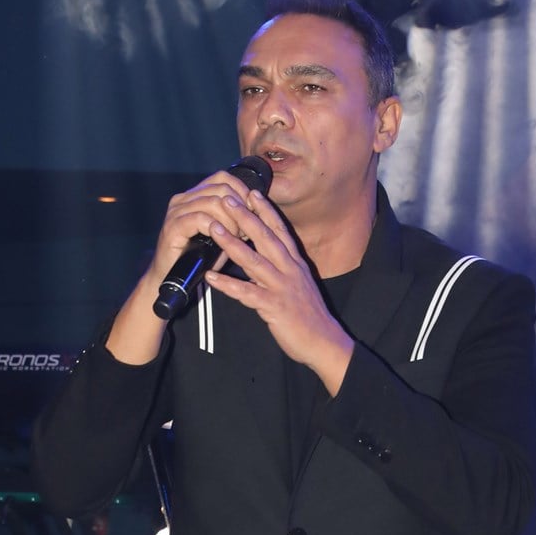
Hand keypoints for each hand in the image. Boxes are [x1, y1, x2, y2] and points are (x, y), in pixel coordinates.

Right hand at [146, 170, 260, 285]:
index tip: (253, 211)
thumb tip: (255, 208)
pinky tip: (222, 239)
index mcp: (194, 195)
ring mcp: (176, 211)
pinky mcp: (172, 226)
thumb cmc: (198, 259)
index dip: (241, 190)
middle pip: (221, 188)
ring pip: (213, 202)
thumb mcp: (221, 235)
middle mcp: (183, 199)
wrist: (170, 279)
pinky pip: (200, 218)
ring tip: (236, 237)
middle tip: (245, 229)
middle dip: (239, 208)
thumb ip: (233, 218)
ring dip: (231, 220)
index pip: (222, 178)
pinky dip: (217, 228)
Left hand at [202, 190, 353, 394]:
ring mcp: (282, 288)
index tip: (251, 192)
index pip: (280, 230)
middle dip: (246, 216)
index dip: (265, 210)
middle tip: (228, 198)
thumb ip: (278, 269)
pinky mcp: (275, 307)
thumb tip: (255, 258)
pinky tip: (211, 276)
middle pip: (266, 237)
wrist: (324, 342)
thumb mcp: (297, 285)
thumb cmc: (308, 315)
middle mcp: (290, 270)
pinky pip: (247, 294)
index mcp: (295, 264)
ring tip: (214, 228)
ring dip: (232, 243)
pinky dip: (228, 284)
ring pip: (254, 260)